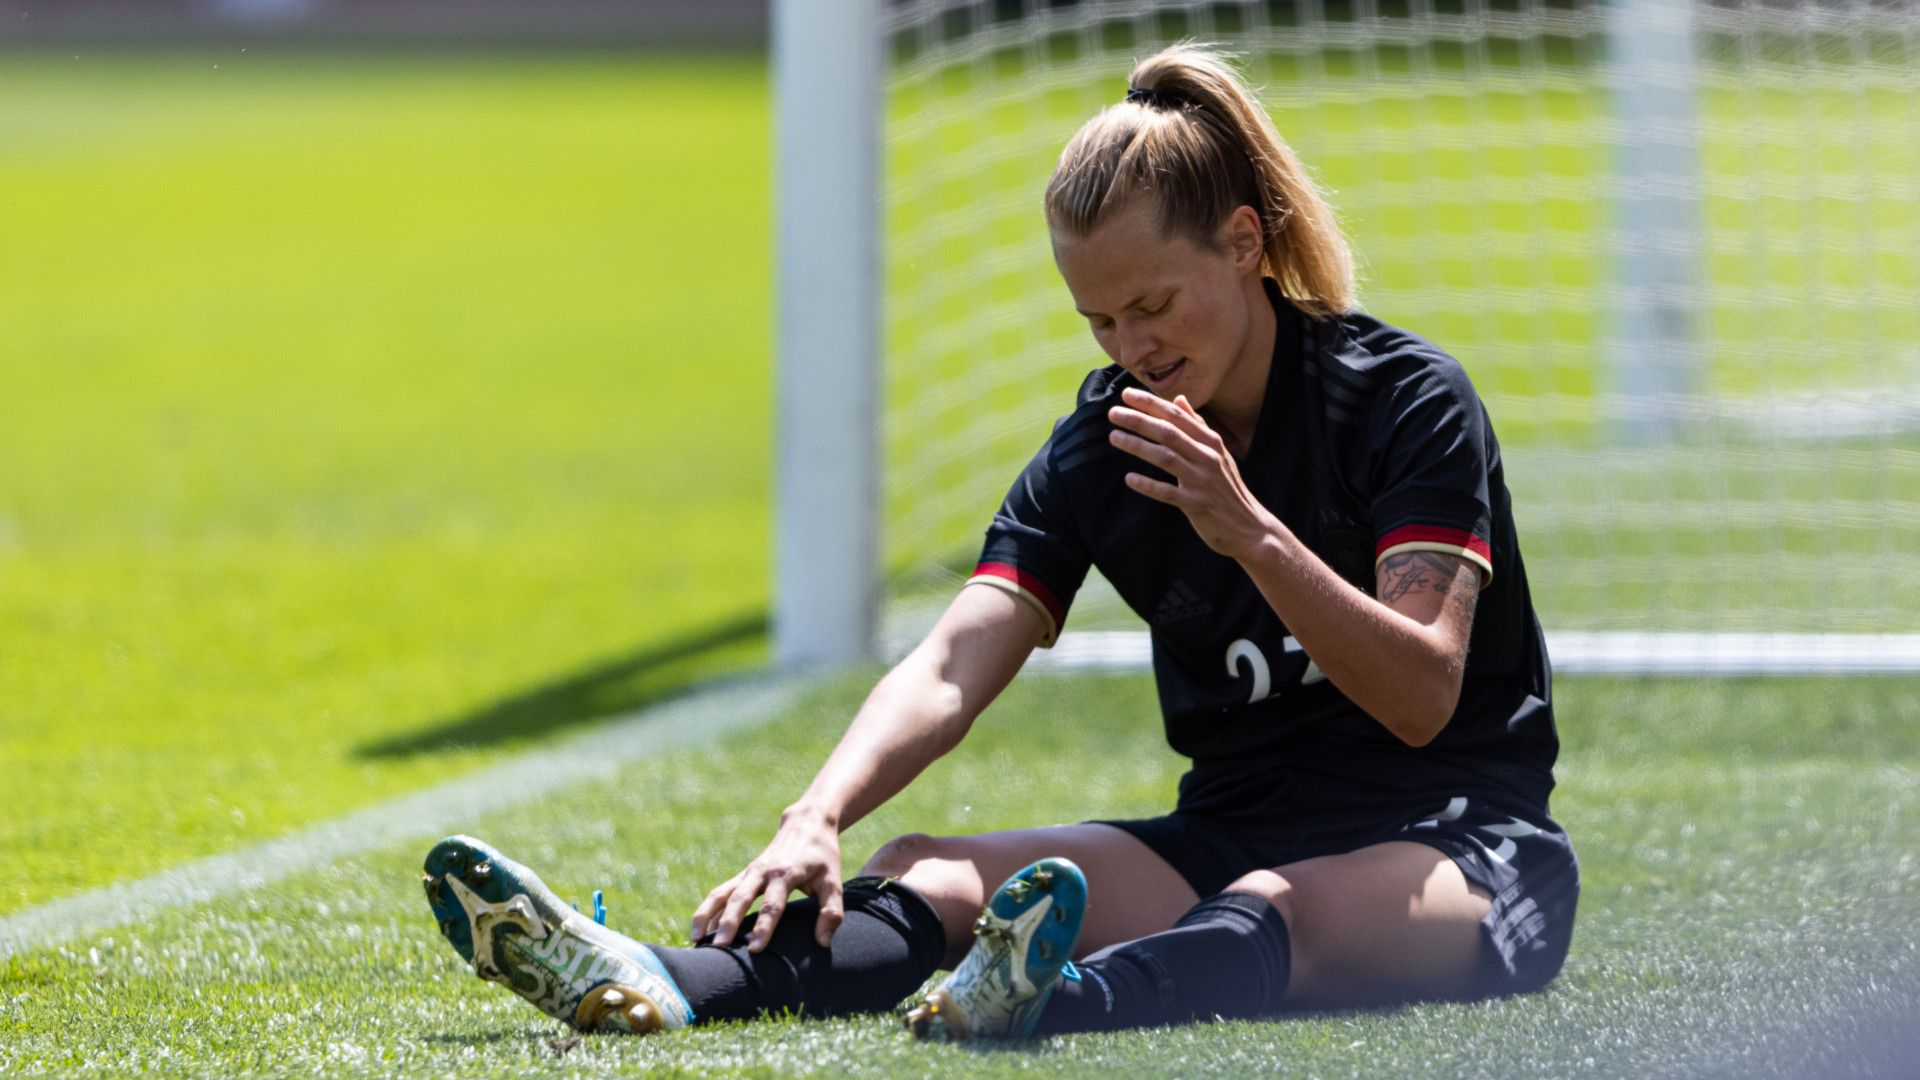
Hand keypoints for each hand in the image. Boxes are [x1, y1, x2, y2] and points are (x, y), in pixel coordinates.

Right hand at [689, 805, 843, 951]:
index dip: (763, 926)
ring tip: (695, 940)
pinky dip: (708, 911)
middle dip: (728, 922)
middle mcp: (763, 872)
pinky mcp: (743, 875)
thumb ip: (831, 912)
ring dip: (707, 915)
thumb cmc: (822, 858)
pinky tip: (701, 932)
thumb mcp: (834, 881)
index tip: (755, 948)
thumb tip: (822, 942)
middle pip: (741, 898)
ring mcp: (749, 873)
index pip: (773, 904)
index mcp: (786, 873)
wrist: (807, 824)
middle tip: (719, 947)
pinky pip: (720, 892)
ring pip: (721, 893)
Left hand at [1108, 386, 1279, 560]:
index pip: (1177, 416)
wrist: (1250, 527)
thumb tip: (1179, 399)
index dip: (1151, 404)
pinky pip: (1168, 492)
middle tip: (1113, 413)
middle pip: (1169, 433)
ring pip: (1166, 457)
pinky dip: (1148, 485)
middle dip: (1139, 420)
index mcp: (1211, 442)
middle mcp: (1208, 457)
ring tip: (1114, 437)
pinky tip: (1129, 478)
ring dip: (1138, 446)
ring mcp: (1202, 481)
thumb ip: (1197, 426)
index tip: (1127, 394)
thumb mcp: (1218, 452)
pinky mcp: (1197, 504)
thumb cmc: (1228, 488)